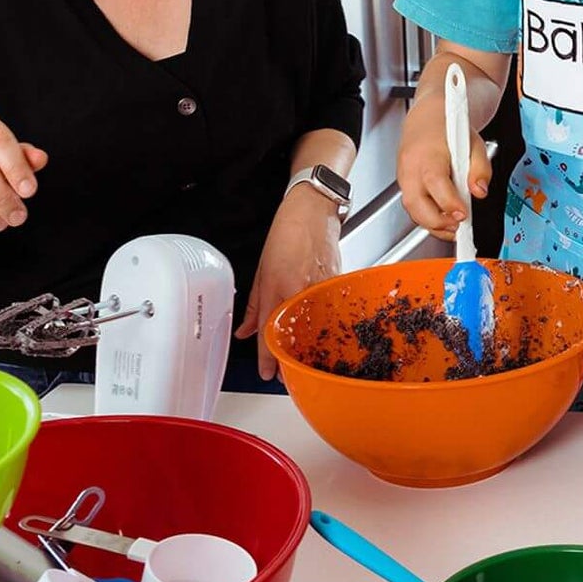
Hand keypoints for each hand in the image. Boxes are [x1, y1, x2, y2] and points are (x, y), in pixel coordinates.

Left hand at [238, 189, 342, 378]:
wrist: (314, 208)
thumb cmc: (288, 230)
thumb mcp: (262, 267)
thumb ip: (254, 303)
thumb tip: (246, 329)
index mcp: (278, 286)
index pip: (270, 331)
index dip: (267, 357)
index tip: (267, 373)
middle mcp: (300, 290)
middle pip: (295, 335)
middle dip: (289, 356)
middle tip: (284, 371)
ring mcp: (322, 288)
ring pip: (314, 326)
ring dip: (306, 344)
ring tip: (301, 356)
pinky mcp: (337, 284)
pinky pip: (328, 311)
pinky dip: (321, 324)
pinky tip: (317, 331)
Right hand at [396, 95, 489, 239]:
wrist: (428, 115)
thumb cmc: (449, 127)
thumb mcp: (474, 143)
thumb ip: (481, 168)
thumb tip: (479, 191)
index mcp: (429, 154)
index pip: (435, 182)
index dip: (449, 202)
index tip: (463, 214)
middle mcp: (411, 166)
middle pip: (415, 203)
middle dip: (437, 221)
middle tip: (459, 225)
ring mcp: (403, 175)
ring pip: (410, 208)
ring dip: (431, 223)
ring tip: (453, 225)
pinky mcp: (403, 182)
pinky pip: (411, 205)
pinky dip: (426, 216)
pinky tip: (442, 217)